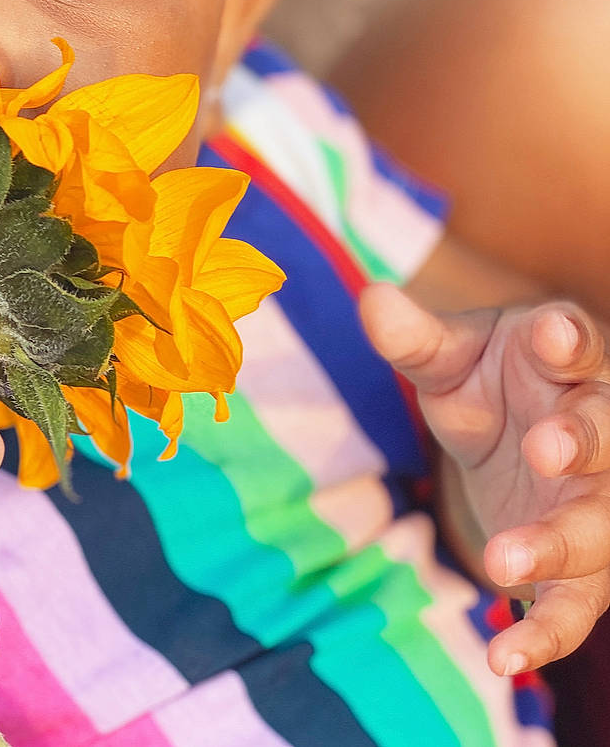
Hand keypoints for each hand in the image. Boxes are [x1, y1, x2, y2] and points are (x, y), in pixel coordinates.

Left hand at [359, 284, 609, 676]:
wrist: (513, 435)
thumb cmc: (486, 379)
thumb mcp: (448, 357)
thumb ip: (414, 336)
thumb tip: (370, 298)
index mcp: (568, 358)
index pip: (580, 341)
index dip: (569, 339)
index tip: (551, 336)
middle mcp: (599, 426)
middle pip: (608, 436)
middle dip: (583, 442)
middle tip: (545, 450)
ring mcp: (599, 501)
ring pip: (599, 528)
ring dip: (560, 546)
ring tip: (504, 563)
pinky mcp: (583, 564)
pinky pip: (576, 606)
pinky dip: (546, 633)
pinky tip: (506, 658)